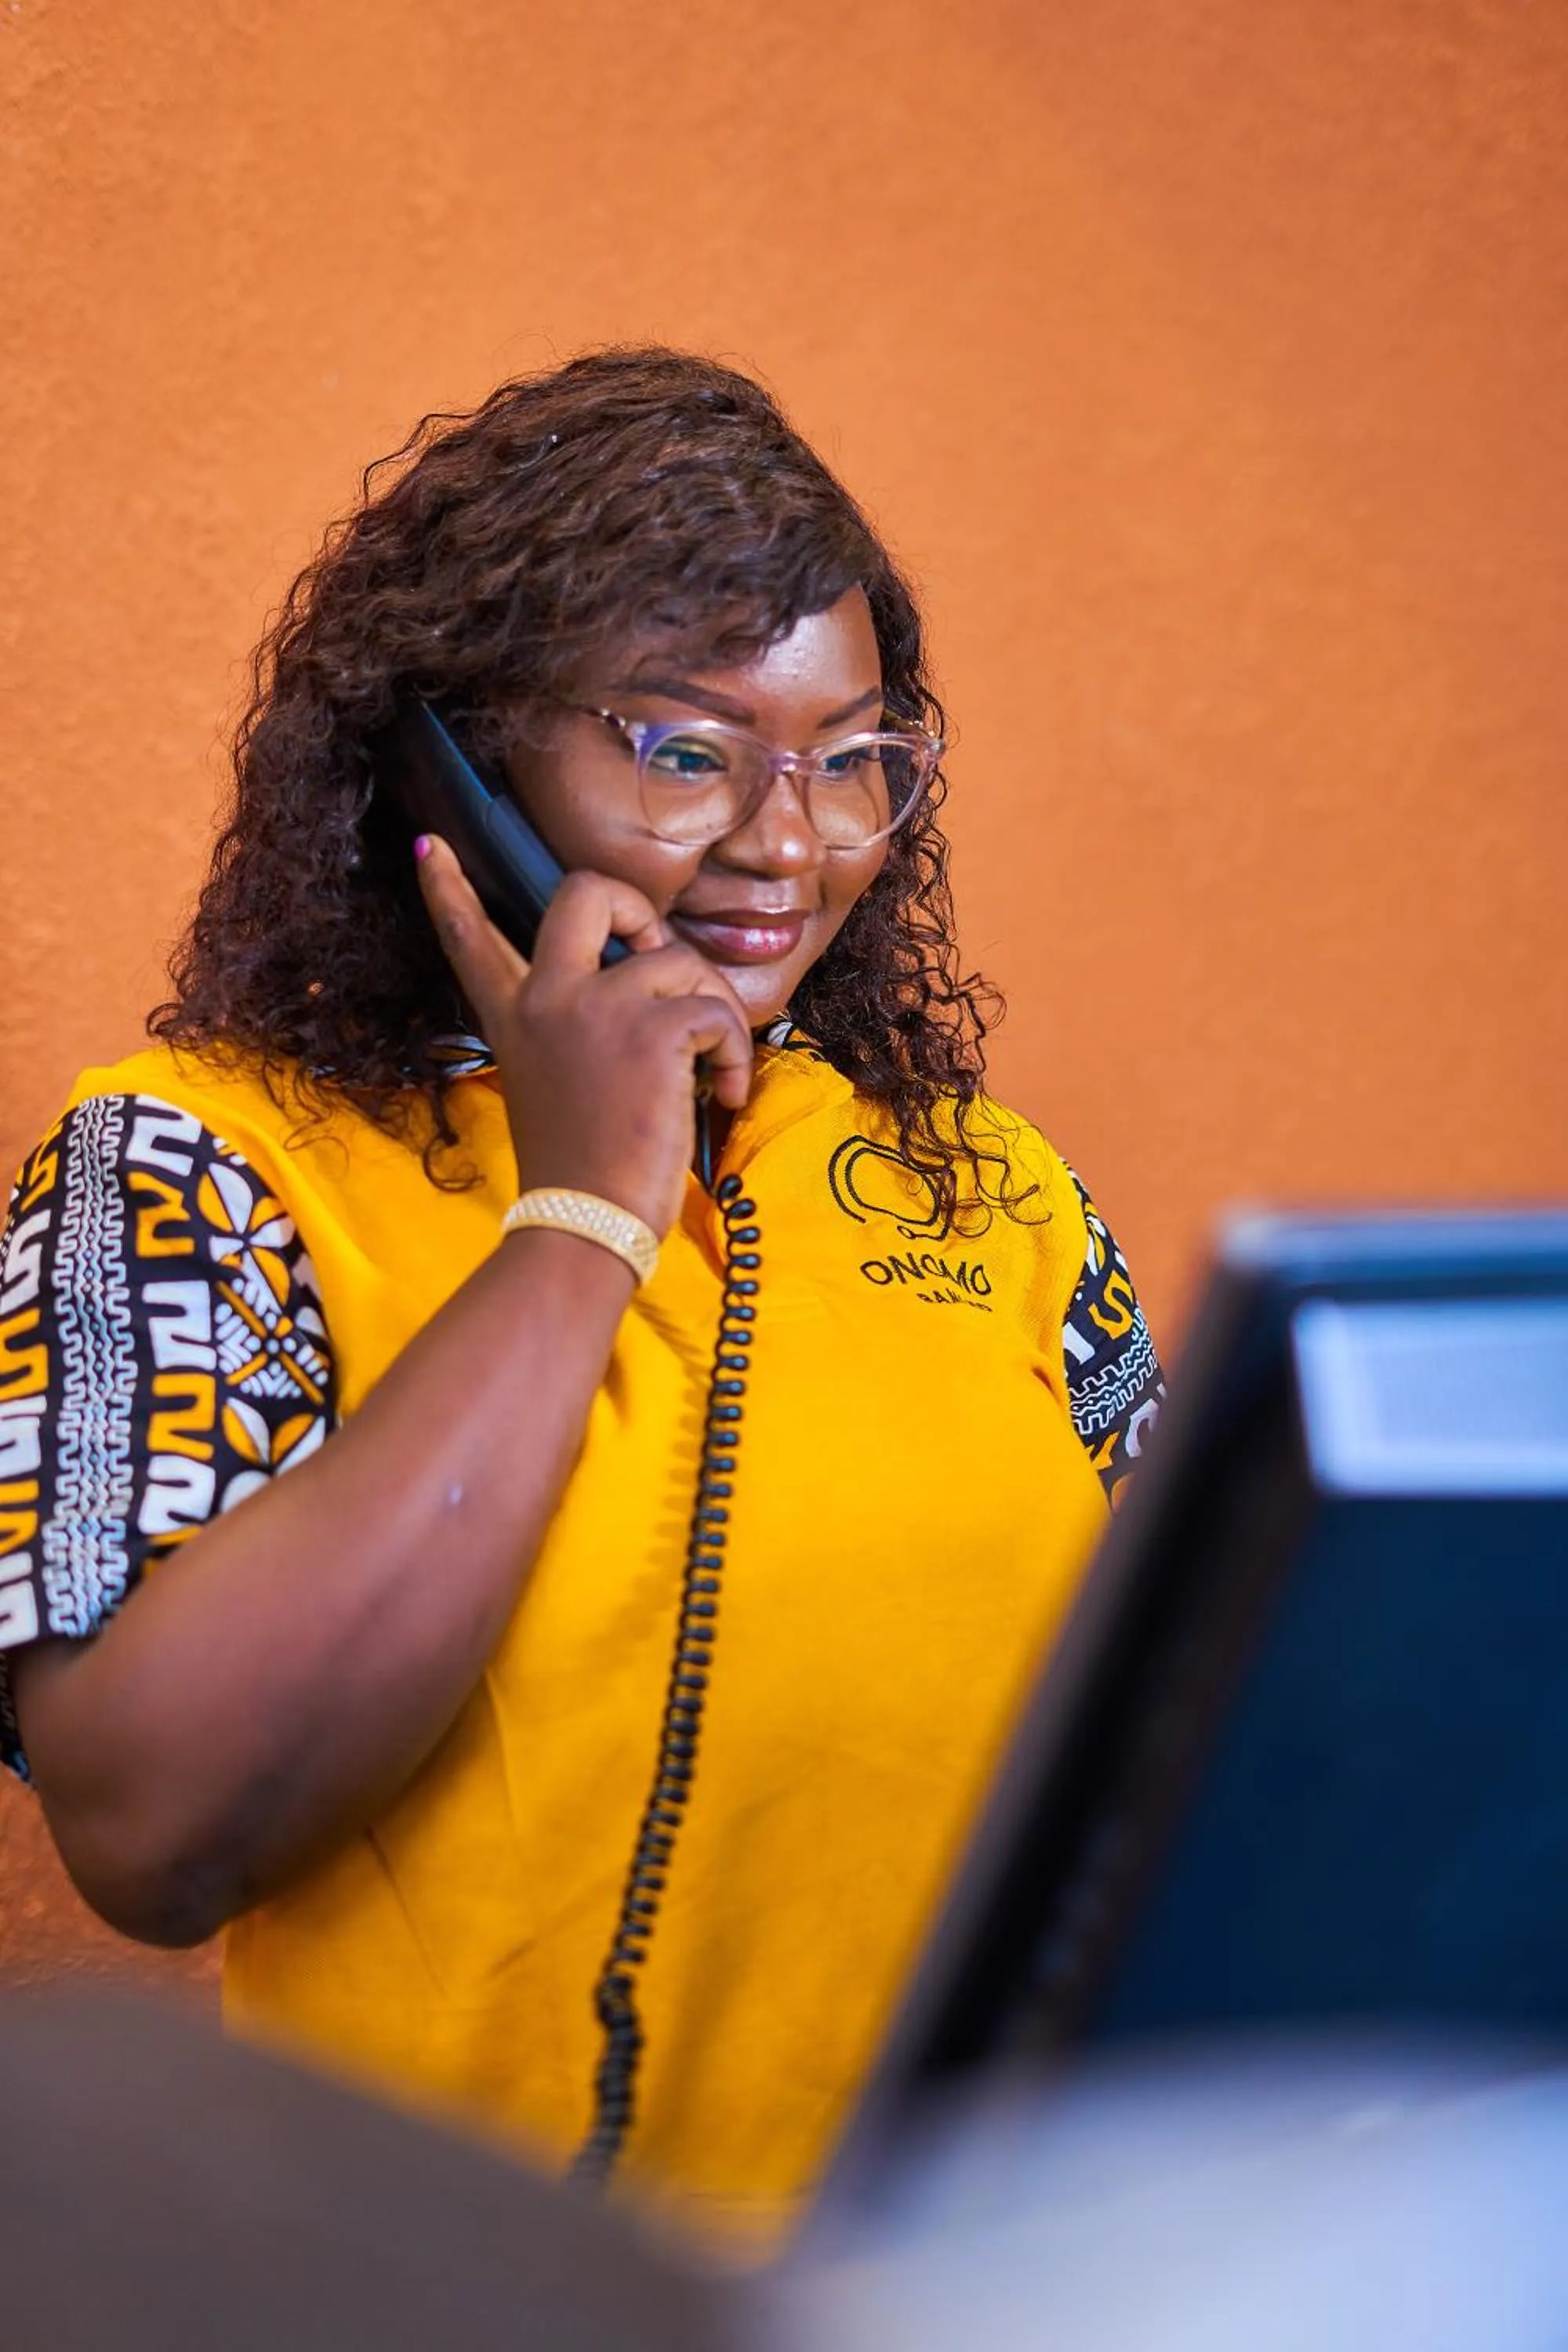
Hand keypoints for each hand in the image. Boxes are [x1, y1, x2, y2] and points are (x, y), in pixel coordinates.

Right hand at [414, 838, 752, 1234]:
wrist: (585, 1224)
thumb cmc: (580, 1170)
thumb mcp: (553, 1085)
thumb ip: (576, 1030)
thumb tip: (645, 993)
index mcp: (514, 1016)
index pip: (471, 939)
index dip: (447, 889)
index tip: (429, 847)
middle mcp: (547, 998)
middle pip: (586, 893)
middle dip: (635, 906)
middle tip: (656, 952)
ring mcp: (597, 1009)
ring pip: (676, 957)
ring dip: (711, 1008)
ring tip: (712, 1066)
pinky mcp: (652, 1031)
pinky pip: (717, 1013)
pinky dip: (735, 1053)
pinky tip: (724, 1093)